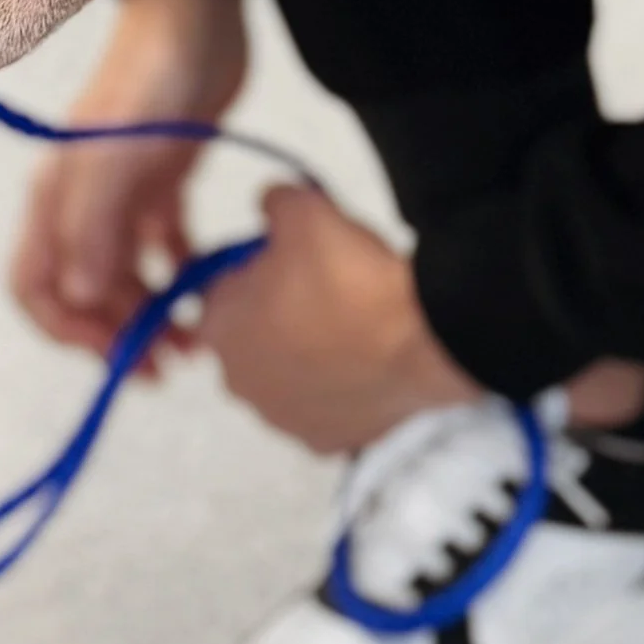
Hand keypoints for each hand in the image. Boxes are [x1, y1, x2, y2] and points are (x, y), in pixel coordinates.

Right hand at [9, 0, 250, 361]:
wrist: (199, 13)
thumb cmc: (153, 77)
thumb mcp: (121, 154)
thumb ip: (94, 225)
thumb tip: (80, 295)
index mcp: (56, 201)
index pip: (36, 286)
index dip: (69, 331)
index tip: (119, 355)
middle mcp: (82, 205)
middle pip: (84, 292)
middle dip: (118, 335)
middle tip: (171, 366)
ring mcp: (123, 194)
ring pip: (124, 276)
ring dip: (150, 314)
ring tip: (194, 341)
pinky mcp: (164, 181)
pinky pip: (163, 245)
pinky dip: (181, 272)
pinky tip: (210, 287)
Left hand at [195, 185, 481, 454]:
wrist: (423, 338)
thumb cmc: (352, 277)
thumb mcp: (306, 212)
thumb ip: (274, 202)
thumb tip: (270, 202)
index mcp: (220, 327)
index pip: (222, 290)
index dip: (257, 269)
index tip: (293, 259)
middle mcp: (240, 383)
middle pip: (252, 339)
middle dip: (278, 317)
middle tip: (327, 291)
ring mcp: (283, 419)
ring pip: (287, 378)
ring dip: (308, 356)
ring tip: (354, 327)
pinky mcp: (326, 441)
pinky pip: (325, 409)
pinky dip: (340, 390)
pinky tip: (367, 364)